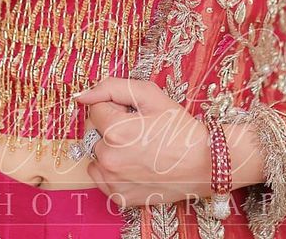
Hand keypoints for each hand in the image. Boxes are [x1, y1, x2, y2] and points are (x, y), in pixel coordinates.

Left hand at [72, 76, 211, 208]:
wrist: (203, 163)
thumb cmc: (178, 128)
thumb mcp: (150, 94)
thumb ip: (112, 87)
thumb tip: (83, 96)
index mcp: (115, 130)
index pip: (94, 109)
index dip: (114, 106)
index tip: (133, 113)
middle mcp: (109, 159)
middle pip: (93, 132)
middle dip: (109, 126)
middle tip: (138, 129)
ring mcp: (113, 181)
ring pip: (96, 154)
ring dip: (109, 148)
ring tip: (136, 147)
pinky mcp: (119, 197)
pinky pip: (101, 177)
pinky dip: (112, 169)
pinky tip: (134, 164)